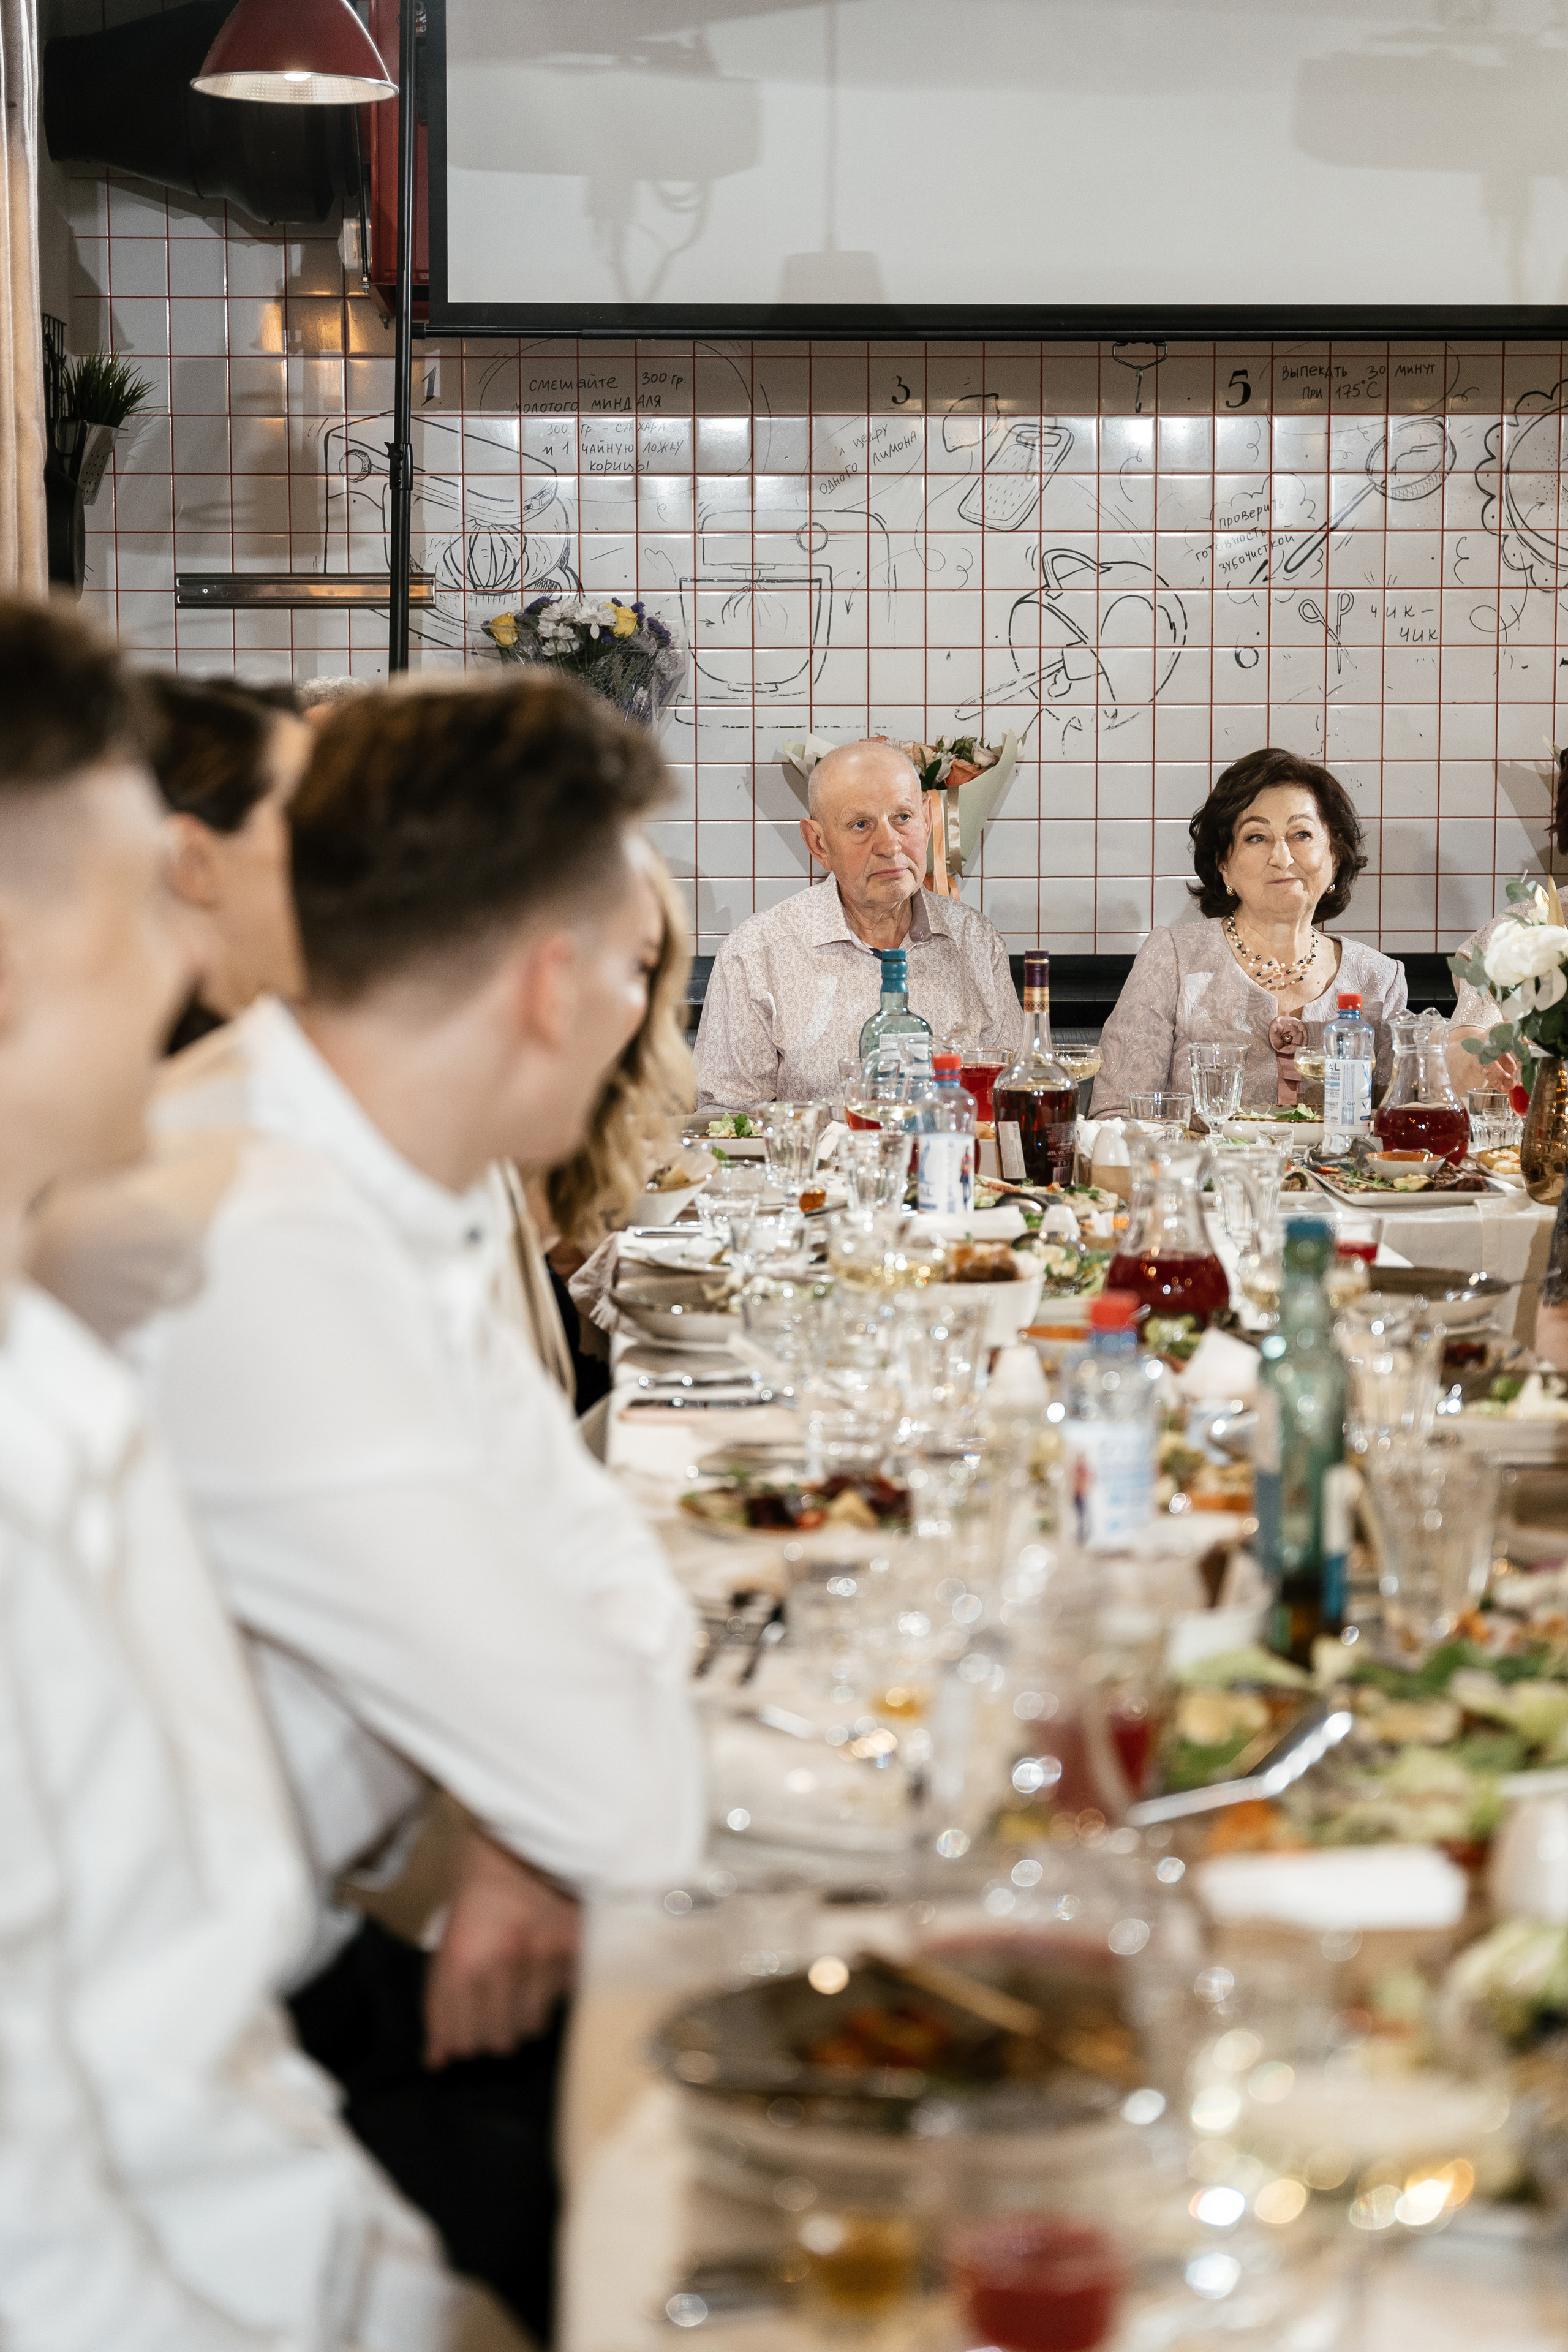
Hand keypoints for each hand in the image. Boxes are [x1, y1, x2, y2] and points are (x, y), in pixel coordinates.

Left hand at [423, 1825, 580, 2067]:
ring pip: (531, 2026)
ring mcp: (545, 1956)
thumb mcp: (448, 1929)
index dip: (456, 2042)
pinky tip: (542, 1961)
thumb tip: (437, 2059)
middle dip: (488, 2032)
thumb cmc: (478, 1874)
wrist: (529, 1824)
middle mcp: (503, 1961)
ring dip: (521, 2015)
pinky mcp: (578, 1948)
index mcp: (462, 1955)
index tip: (458, 2036)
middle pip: (496, 2040)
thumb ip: (442, 1995)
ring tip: (517, 1983)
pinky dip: (550, 1990)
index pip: (457, 2037)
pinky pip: (560, 1998)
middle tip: (488, 2010)